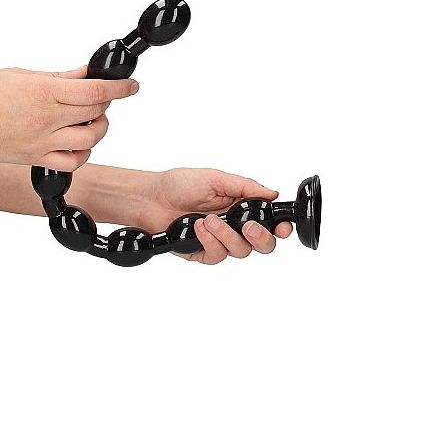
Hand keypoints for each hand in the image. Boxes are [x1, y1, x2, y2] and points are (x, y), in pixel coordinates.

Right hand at [0, 66, 137, 170]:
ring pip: (89, 140)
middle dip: (105, 104)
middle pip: (95, 113)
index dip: (119, 88)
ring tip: (91, 120)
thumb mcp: (21, 74)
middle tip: (100, 97)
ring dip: (98, 129)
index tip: (131, 86)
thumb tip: (84, 74)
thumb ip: (58, 77)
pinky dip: (83, 153)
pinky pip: (71, 163)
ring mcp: (42, 142)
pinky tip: (79, 143)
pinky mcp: (36, 158)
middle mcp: (46, 119)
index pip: (95, 91)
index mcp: (43, 92)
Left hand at [140, 168, 293, 263]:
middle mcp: (233, 225)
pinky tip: (198, 228)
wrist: (150, 198)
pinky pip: (217, 256)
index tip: (283, 227)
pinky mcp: (203, 253)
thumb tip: (271, 193)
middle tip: (248, 226)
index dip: (281, 227)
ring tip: (209, 220)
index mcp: (240, 206)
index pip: (269, 221)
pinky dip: (210, 242)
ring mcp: (219, 241)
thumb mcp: (215, 178)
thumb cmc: (178, 184)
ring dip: (227, 236)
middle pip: (262, 244)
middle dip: (260, 237)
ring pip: (240, 251)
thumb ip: (245, 187)